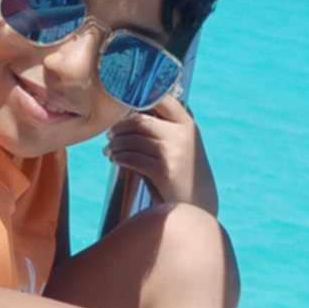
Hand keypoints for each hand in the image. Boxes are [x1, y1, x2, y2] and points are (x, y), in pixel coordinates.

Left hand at [104, 95, 218, 215]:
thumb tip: (128, 118)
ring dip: (116, 144)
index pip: (161, 99)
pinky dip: (119, 157)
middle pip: (140, 120)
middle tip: (110, 135)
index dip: (138, 101)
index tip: (124, 111)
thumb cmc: (184, 177)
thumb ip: (163, 131)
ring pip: (134, 139)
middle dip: (120, 127)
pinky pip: (132, 158)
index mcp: (188, 124)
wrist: (198, 208)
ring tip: (109, 150)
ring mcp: (174, 151)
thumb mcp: (182, 148)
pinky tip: (115, 159)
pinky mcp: (164, 170)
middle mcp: (183, 134)